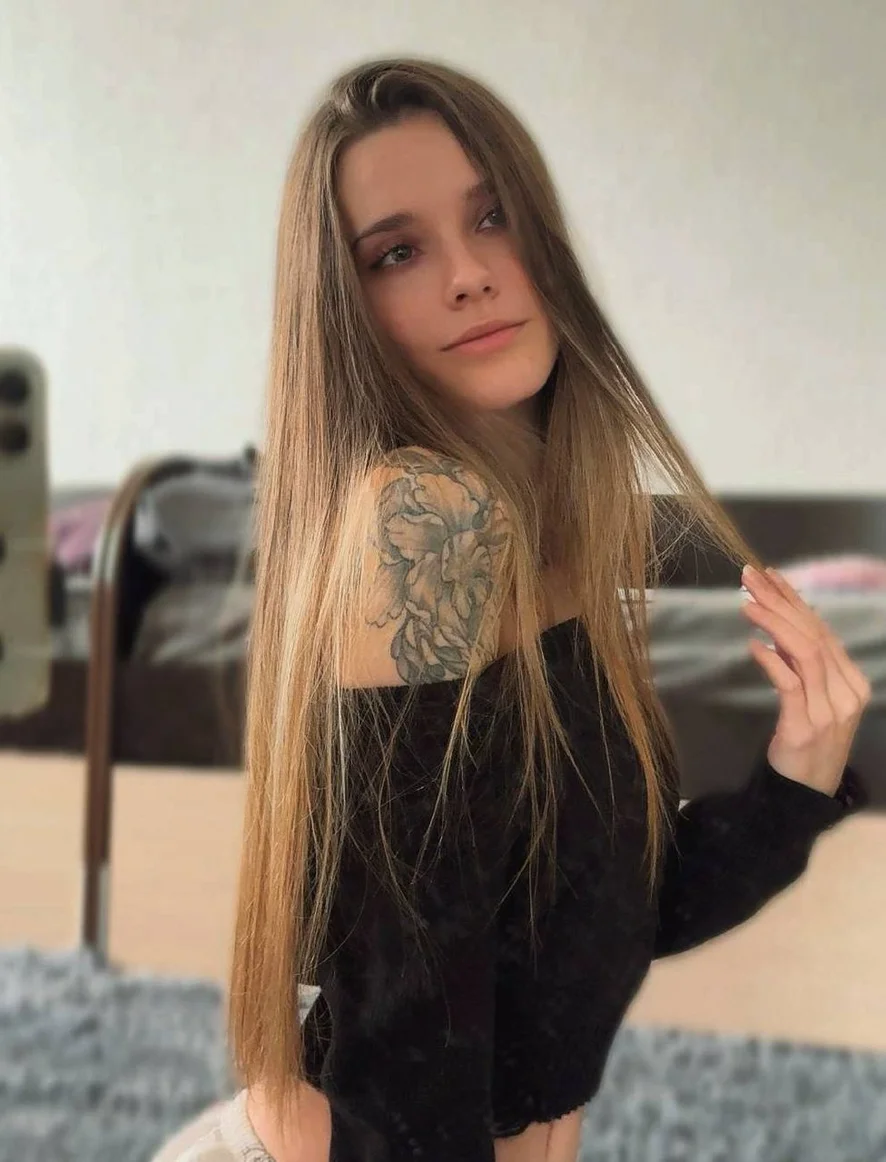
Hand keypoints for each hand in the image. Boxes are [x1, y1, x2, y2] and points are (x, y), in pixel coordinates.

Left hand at [740, 564, 871, 795]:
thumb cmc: (807, 740)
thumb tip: (779, 628)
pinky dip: (772, 662)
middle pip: (813, 635)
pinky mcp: (804, 727)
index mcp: (852, 681)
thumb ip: (804, 666)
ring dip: (773, 624)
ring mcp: (828, 711)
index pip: (822, 630)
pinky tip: (754, 645)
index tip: (769, 577)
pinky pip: (790, 685)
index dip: (795, 600)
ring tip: (747, 604)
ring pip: (804, 654)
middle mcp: (846, 692)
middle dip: (780, 602)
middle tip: (749, 578)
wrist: (806, 792)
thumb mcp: (813, 697)